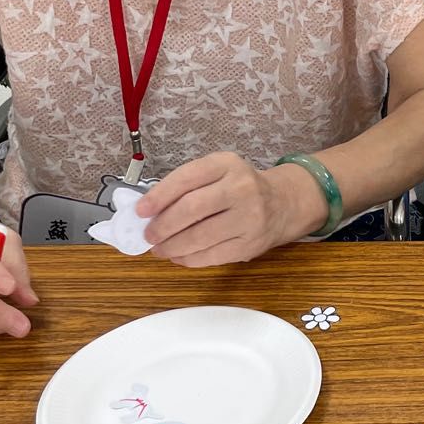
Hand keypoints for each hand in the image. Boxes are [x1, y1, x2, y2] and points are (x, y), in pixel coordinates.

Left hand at [136, 152, 304, 266]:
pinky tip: (178, 256)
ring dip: (172, 246)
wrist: (282, 204)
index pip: (187, 178)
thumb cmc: (239, 187)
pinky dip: (188, 259)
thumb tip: (148, 212)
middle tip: (148, 235)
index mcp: (227, 164)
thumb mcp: (217, 173)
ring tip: (159, 248)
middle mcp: (241, 188)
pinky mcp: (250, 244)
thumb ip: (185, 186)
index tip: (140, 211)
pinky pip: (212, 256)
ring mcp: (249, 217)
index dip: (159, 196)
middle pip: (192, 208)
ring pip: (200, 236)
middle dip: (163, 225)